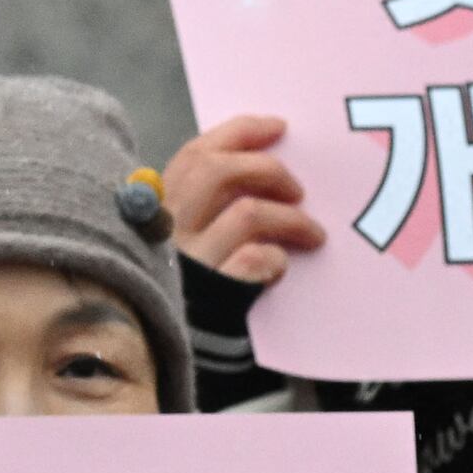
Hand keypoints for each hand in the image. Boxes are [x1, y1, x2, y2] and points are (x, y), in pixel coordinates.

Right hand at [164, 115, 322, 289]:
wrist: (170, 344)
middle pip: (219, 171)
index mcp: (161, 205)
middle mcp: (170, 228)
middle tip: (298, 188)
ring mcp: (189, 260)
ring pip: (248, 213)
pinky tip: (282, 268)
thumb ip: (210, 202)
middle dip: (269, 170)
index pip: (198, 151)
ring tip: (311, 233)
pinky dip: (277, 260)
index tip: (279, 128)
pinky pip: (254, 261)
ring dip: (291, 218)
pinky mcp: (212, 293)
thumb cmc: (188, 282)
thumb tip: (268, 167)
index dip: (242, 132)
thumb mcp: (185, 234)